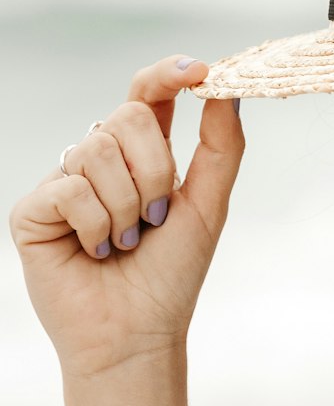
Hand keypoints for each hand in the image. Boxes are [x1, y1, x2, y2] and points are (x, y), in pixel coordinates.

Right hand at [8, 55, 244, 379]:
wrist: (137, 335)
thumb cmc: (170, 277)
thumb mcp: (207, 208)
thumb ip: (220, 149)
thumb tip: (228, 90)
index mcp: (139, 157)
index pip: (146, 96)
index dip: (167, 76)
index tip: (197, 70)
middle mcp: (98, 162)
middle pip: (127, 117)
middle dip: (153, 171)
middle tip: (156, 221)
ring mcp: (63, 182)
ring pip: (97, 151)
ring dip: (127, 207)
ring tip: (124, 244)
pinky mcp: (33, 209)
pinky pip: (70, 188)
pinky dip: (96, 225)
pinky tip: (95, 253)